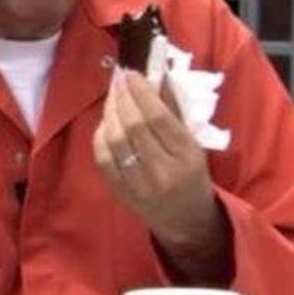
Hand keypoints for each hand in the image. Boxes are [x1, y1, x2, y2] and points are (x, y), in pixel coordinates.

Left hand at [92, 68, 230, 283]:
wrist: (186, 221)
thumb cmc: (192, 175)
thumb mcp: (194, 142)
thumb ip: (173, 109)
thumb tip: (154, 74)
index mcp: (187, 156)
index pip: (157, 117)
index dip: (140, 92)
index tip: (130, 73)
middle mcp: (162, 172)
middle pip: (133, 126)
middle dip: (122, 96)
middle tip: (117, 78)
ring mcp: (138, 185)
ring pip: (114, 141)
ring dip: (109, 112)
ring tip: (112, 95)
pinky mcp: (120, 193)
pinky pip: (103, 158)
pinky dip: (100, 135)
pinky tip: (105, 121)